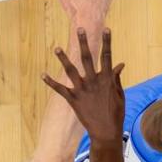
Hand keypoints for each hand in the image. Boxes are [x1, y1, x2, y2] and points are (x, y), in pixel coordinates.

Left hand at [42, 29, 124, 144]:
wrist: (106, 131)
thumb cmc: (115, 113)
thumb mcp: (120, 95)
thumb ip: (117, 78)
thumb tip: (119, 64)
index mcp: (107, 79)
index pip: (107, 57)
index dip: (107, 42)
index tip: (106, 29)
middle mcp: (94, 82)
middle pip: (88, 58)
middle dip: (84, 42)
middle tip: (80, 29)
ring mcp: (82, 90)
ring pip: (71, 70)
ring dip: (63, 59)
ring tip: (56, 48)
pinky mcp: (73, 100)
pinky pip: (60, 89)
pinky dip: (50, 82)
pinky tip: (42, 75)